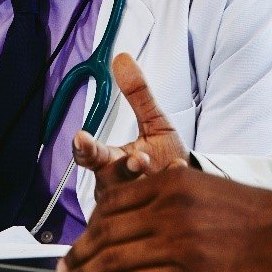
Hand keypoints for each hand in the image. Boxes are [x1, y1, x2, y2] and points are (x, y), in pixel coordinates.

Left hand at [58, 167, 271, 271]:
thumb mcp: (202, 184)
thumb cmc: (252, 212)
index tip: (76, 240)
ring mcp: (179, 242)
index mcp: (170, 183)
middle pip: (107, 231)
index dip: (87, 226)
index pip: (112, 205)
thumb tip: (128, 203)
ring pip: (116, 258)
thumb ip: (164, 189)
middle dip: (79, 252)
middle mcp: (169, 209)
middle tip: (63, 266)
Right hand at [73, 52, 188, 201]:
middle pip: (109, 180)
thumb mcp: (154, 121)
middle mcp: (120, 184)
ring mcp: (138, 201)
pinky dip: (172, 181)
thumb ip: (138, 94)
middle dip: (121, 170)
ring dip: (143, 178)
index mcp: (112, 161)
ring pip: (133, 195)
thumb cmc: (164, 155)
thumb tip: (122, 57)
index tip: (82, 137)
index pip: (90, 155)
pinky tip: (179, 168)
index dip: (84, 148)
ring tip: (152, 161)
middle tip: (136, 158)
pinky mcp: (158, 213)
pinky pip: (162, 201)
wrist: (189, 186)